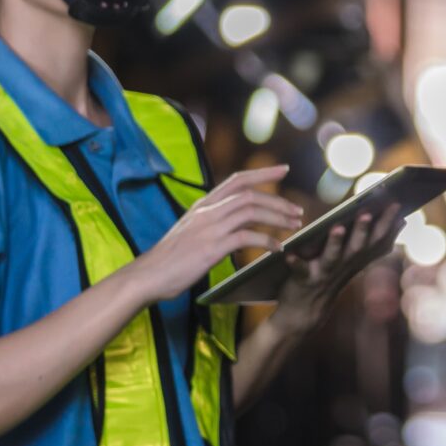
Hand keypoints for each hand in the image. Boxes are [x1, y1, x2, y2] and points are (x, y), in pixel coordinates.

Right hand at [127, 165, 298, 305]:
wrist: (147, 276)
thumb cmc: (170, 258)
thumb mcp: (191, 230)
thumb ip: (212, 221)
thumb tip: (234, 223)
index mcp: (202, 205)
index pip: (236, 179)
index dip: (262, 172)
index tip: (284, 169)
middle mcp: (206, 211)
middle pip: (249, 194)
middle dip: (278, 201)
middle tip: (298, 211)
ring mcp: (208, 228)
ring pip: (251, 211)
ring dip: (277, 218)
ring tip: (294, 227)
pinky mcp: (210, 247)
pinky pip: (246, 238)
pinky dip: (266, 241)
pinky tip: (277, 249)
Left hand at [272, 202, 403, 322]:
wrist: (306, 312)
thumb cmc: (331, 277)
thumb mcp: (357, 260)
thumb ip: (377, 242)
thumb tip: (402, 221)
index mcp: (357, 259)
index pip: (377, 239)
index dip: (387, 223)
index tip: (396, 204)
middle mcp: (344, 266)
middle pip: (358, 247)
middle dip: (364, 230)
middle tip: (368, 212)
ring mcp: (325, 274)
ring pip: (333, 257)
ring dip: (336, 243)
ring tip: (338, 227)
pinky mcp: (304, 281)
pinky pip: (300, 271)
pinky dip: (295, 263)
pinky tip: (289, 254)